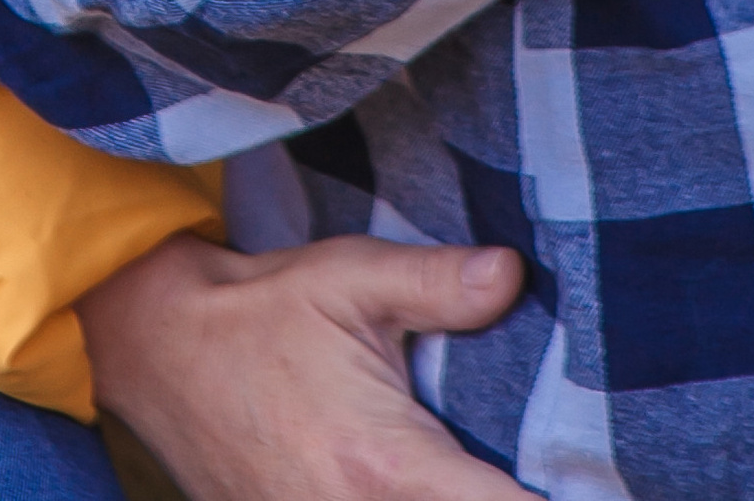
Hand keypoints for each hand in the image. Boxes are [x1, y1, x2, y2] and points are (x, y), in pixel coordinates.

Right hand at [80, 228, 522, 500]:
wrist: (157, 350)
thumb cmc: (259, 312)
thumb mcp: (349, 279)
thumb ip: (438, 283)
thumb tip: (514, 275)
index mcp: (386, 466)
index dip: (556, 498)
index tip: (597, 478)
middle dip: (506, 496)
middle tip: (552, 466)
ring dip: (461, 498)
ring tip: (485, 467)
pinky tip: (428, 476)